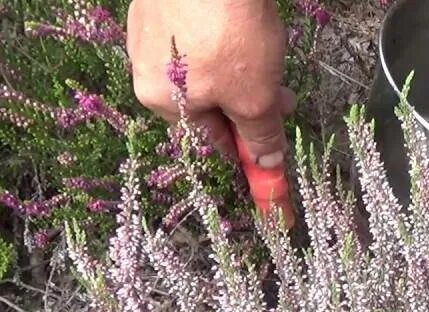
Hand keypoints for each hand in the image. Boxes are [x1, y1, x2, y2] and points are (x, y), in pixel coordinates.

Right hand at [127, 0, 295, 167]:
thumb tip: (267, 165)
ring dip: (240, 74)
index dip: (244, 148)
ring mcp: (151, 28)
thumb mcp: (255, 98)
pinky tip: (247, 29)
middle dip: (248, 106)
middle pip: (206, 101)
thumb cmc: (230, 35)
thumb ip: (261, 134)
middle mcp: (145, 66)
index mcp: (161, 99)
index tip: (270, 151)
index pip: (207, 138)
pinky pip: (199, 35)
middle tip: (283, 100)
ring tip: (271, 62)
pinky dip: (226, 41)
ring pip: (204, 67)